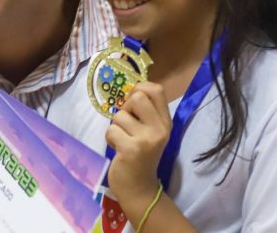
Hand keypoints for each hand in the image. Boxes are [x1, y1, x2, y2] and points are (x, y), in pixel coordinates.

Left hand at [105, 82, 170, 200]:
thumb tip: (132, 89)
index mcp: (166, 122)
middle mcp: (160, 129)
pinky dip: (110, 138)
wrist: (139, 188)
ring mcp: (146, 139)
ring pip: (119, 115)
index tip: (132, 103)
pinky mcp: (131, 149)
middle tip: (127, 125)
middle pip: (137, 97)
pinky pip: (111, 130)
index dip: (140, 89)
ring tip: (123, 140)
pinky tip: (118, 149)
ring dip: (116, 127)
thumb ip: (145, 112)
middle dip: (125, 109)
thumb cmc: (141, 156)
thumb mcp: (150, 131)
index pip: (157, 89)